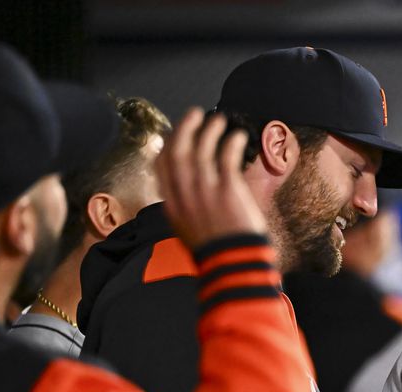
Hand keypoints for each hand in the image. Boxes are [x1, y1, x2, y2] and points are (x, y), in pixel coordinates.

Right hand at [156, 108, 267, 249]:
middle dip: (185, 128)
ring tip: (219, 121)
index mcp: (173, 205)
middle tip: (195, 114)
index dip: (169, 145)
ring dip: (210, 131)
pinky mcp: (227, 190)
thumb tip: (191, 192)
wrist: (233, 266)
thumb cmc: (218, 252)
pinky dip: (231, 142)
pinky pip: (226, 157)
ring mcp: (205, 191)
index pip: (163, 166)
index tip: (176, 134)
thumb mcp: (191, 230)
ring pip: (201, 149)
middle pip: (178, 151)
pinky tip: (238, 135)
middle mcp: (184, 194)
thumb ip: (188, 208)